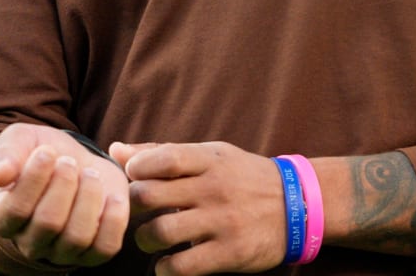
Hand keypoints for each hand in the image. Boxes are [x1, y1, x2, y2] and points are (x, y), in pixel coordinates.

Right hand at [0, 123, 129, 266]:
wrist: (74, 159)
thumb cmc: (41, 152)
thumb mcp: (19, 141)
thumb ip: (5, 154)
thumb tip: (0, 175)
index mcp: (4, 216)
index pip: (15, 210)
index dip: (34, 179)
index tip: (47, 151)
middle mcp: (30, 241)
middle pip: (48, 223)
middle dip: (64, 184)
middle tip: (69, 161)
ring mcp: (62, 251)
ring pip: (77, 237)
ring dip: (88, 199)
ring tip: (90, 174)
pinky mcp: (93, 252)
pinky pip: (105, 247)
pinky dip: (114, 220)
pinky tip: (113, 196)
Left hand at [113, 140, 287, 275]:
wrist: (298, 206)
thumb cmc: (243, 177)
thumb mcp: (211, 156)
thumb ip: (163, 153)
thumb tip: (116, 150)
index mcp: (209, 160)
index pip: (162, 158)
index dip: (136, 168)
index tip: (132, 177)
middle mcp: (215, 188)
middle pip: (150, 196)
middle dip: (131, 206)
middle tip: (134, 213)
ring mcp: (222, 221)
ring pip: (160, 232)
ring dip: (144, 240)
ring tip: (149, 240)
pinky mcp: (230, 253)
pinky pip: (182, 266)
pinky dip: (164, 269)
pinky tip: (166, 264)